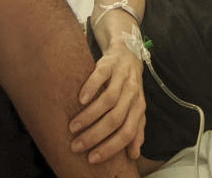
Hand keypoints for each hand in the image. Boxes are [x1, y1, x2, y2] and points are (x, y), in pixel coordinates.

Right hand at [69, 44, 146, 163]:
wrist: (129, 52)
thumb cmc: (129, 86)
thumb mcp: (136, 107)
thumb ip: (136, 129)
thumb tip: (134, 154)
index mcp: (139, 107)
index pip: (127, 132)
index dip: (111, 147)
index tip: (93, 158)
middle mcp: (132, 93)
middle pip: (116, 119)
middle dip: (95, 135)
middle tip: (77, 146)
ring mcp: (122, 77)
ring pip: (108, 100)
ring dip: (89, 116)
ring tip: (73, 127)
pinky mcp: (110, 63)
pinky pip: (101, 75)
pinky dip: (91, 87)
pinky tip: (80, 99)